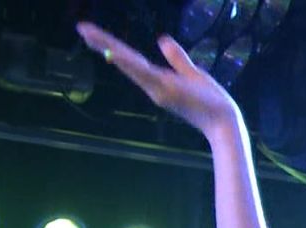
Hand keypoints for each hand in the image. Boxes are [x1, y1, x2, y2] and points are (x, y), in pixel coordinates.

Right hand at [75, 22, 240, 140]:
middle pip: (124, 60)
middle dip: (102, 43)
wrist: (224, 121)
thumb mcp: (191, 73)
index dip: (111, 45)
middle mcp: (153, 85)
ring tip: (88, 34)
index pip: (130, 58)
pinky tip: (115, 54)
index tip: (92, 32)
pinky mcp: (167, 92)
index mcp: (158, 79)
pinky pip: (145, 75)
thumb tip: (163, 39)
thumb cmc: (211, 101)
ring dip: (109, 48)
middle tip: (81, 28)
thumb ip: (177, 58)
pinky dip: (129, 65)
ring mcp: (158, 89)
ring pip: (129, 65)